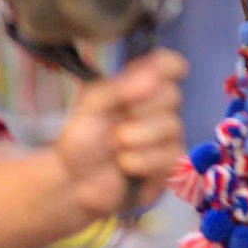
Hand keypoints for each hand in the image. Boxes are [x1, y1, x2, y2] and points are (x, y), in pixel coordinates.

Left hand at [54, 48, 187, 218]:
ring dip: (137, 139)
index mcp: (140, 84)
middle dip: (141, 110)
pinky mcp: (169, 163)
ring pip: (172, 126)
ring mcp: (167, 134)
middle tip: (117, 125)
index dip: (169, 66)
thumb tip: (151, 79)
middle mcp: (158, 106)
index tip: (151, 79)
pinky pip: (169, 156)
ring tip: (116, 149)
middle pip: (172, 94)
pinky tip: (126, 165)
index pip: (168, 64)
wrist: (74, 183)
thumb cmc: (83, 139)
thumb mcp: (89, 107)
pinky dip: (142, 161)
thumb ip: (117, 88)